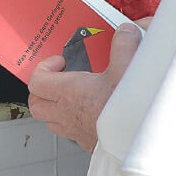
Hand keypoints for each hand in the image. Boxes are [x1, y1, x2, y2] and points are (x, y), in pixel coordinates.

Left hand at [27, 23, 141, 151]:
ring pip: (49, 120)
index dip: (43, 68)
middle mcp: (66, 113)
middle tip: (57, 79)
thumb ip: (123, 45)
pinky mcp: (88, 143)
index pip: (36, 81)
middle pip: (36, 103)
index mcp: (68, 92)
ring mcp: (75, 130)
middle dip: (42, 89)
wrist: (140, 136)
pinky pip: (69, 133)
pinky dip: (71, 122)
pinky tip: (87, 113)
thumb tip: (125, 31)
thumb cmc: (128, 108)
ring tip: (69, 96)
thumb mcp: (126, 68)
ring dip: (54, 107)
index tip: (60, 61)